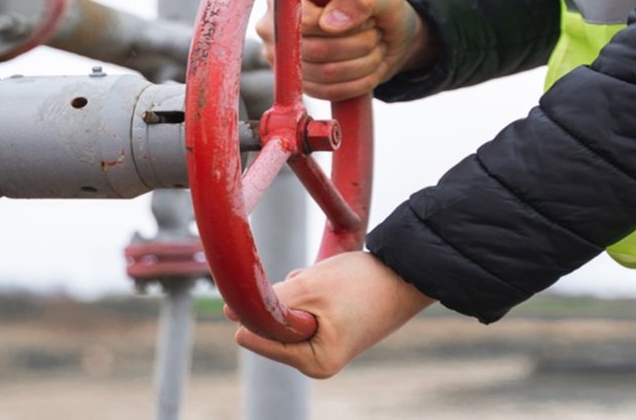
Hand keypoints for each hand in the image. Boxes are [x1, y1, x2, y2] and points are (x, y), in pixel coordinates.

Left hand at [225, 252, 433, 378]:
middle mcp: (315, 361)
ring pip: (284, 311)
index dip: (262, 309)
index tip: (287, 290)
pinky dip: (307, 290)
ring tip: (329, 286)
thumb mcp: (308, 288)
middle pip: (269, 324)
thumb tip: (229, 312)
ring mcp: (321, 346)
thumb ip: (266, 303)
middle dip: (285, 298)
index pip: (255, 336)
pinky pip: (299, 306)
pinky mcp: (326, 329)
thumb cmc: (362, 283)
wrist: (407, 273)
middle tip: (317, 289)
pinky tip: (331, 285)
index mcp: (313, 362)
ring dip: (296, 291)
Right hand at [255, 0, 437, 100]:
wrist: (387, 34)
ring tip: (376, 49)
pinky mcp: (299, 83)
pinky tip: (371, 68)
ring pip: (325, 74)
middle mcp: (275, 28)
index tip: (367, 20)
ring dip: (363, 64)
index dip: (340, 26)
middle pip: (316, 50)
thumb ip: (357, 0)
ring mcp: (284, 59)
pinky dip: (359, 82)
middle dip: (358, 45)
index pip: (304, 21)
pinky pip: (329, 92)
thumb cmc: (377, 9)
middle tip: (376, 34)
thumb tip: (329, 23)